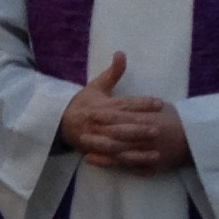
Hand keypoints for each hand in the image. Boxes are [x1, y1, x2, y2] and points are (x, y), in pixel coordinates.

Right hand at [57, 51, 187, 174]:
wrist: (59, 122)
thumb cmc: (83, 103)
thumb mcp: (96, 86)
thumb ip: (113, 72)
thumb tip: (121, 53)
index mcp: (101, 105)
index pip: (123, 104)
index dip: (140, 104)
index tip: (158, 103)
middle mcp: (98, 123)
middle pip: (119, 126)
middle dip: (137, 128)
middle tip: (157, 129)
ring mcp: (95, 139)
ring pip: (116, 146)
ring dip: (134, 150)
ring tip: (154, 151)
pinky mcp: (95, 153)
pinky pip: (113, 160)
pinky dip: (128, 164)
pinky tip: (144, 166)